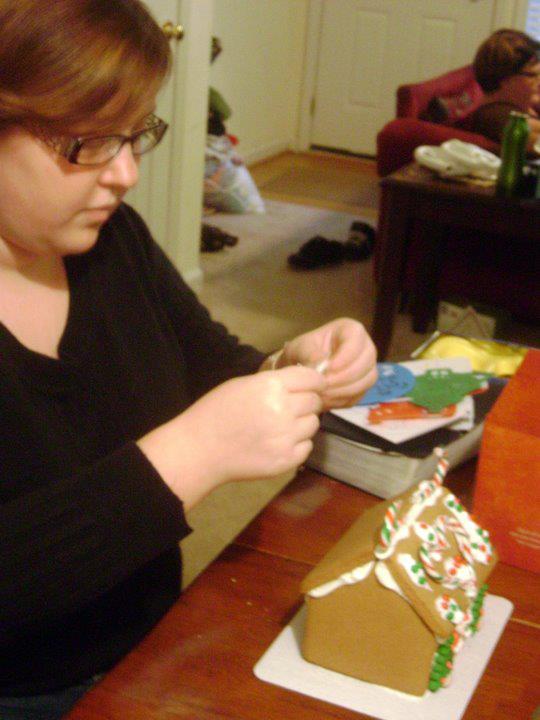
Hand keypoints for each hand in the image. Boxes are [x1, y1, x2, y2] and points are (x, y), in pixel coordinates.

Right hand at [138, 366, 325, 507]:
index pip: (312, 379)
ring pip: (313, 424)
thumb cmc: (217, 412)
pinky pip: (307, 447)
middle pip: (315, 402)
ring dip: (302, 423)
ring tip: (282, 426)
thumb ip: (274, 382)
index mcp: (271, 386)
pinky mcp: (286, 460)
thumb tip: (302, 382)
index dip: (315, 382)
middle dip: (307, 402)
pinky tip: (278, 442)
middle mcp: (284, 409)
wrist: (200, 449)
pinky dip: (297, 444)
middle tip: (292, 407)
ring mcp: (287, 437)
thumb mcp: (243, 384)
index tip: (313, 386)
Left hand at [277, 318, 376, 409]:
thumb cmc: (303, 351)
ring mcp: (367, 368)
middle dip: (344, 377)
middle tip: (323, 385)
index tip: (327, 369)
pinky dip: (343, 400)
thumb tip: (322, 364)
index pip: (356, 341)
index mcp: (351, 330)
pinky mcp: (363, 386)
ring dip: (343, 391)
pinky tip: (326, 400)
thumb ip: (310, 353)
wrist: (302, 367)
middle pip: (366, 363)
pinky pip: (360, 395)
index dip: (345, 357)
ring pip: (366, 381)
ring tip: (322, 394)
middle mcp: (365, 347)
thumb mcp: (300, 347)